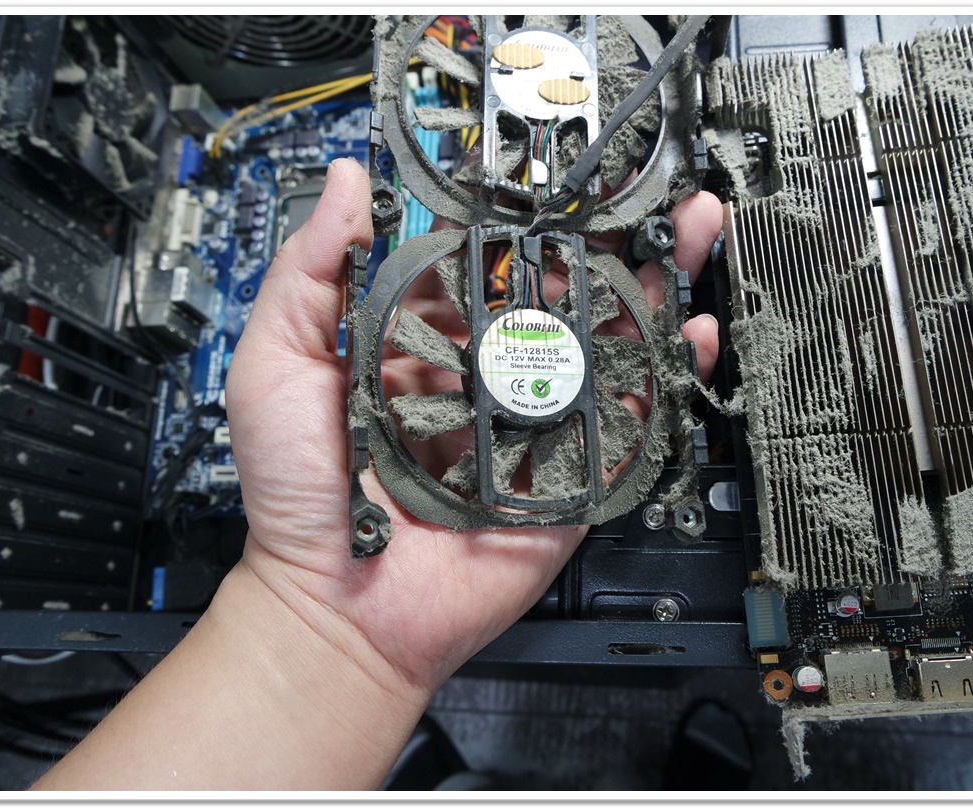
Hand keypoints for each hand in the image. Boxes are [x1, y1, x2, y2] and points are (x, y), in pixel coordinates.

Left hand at [226, 158, 721, 700]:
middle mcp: (485, 377)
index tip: (555, 177)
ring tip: (692, 233)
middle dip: (607, 242)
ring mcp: (532, 424)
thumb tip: (343, 184)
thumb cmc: (298, 492)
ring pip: (604, 347)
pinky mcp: (567, 477)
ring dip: (652, 291)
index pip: (487, 264)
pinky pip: (626, 424)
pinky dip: (665, 379)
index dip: (524, 219)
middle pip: (560, 296)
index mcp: (424, 343)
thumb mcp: (280, 361)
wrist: (338, 605)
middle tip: (643, 193)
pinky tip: (689, 333)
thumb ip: (311, 273)